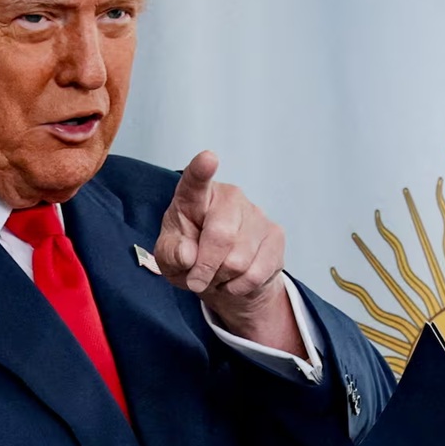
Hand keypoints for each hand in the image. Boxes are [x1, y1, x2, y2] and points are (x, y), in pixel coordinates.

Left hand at [155, 151, 303, 353]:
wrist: (223, 277)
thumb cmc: (190, 257)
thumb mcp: (169, 257)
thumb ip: (171, 253)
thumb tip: (187, 254)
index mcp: (196, 197)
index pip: (196, 182)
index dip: (202, 170)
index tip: (208, 158)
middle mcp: (230, 197)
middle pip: (221, 236)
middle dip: (205, 268)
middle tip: (196, 280)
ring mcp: (256, 214)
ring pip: (238, 261)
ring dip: (222, 278)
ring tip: (217, 274)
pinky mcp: (275, 235)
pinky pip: (255, 273)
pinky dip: (238, 286)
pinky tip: (234, 279)